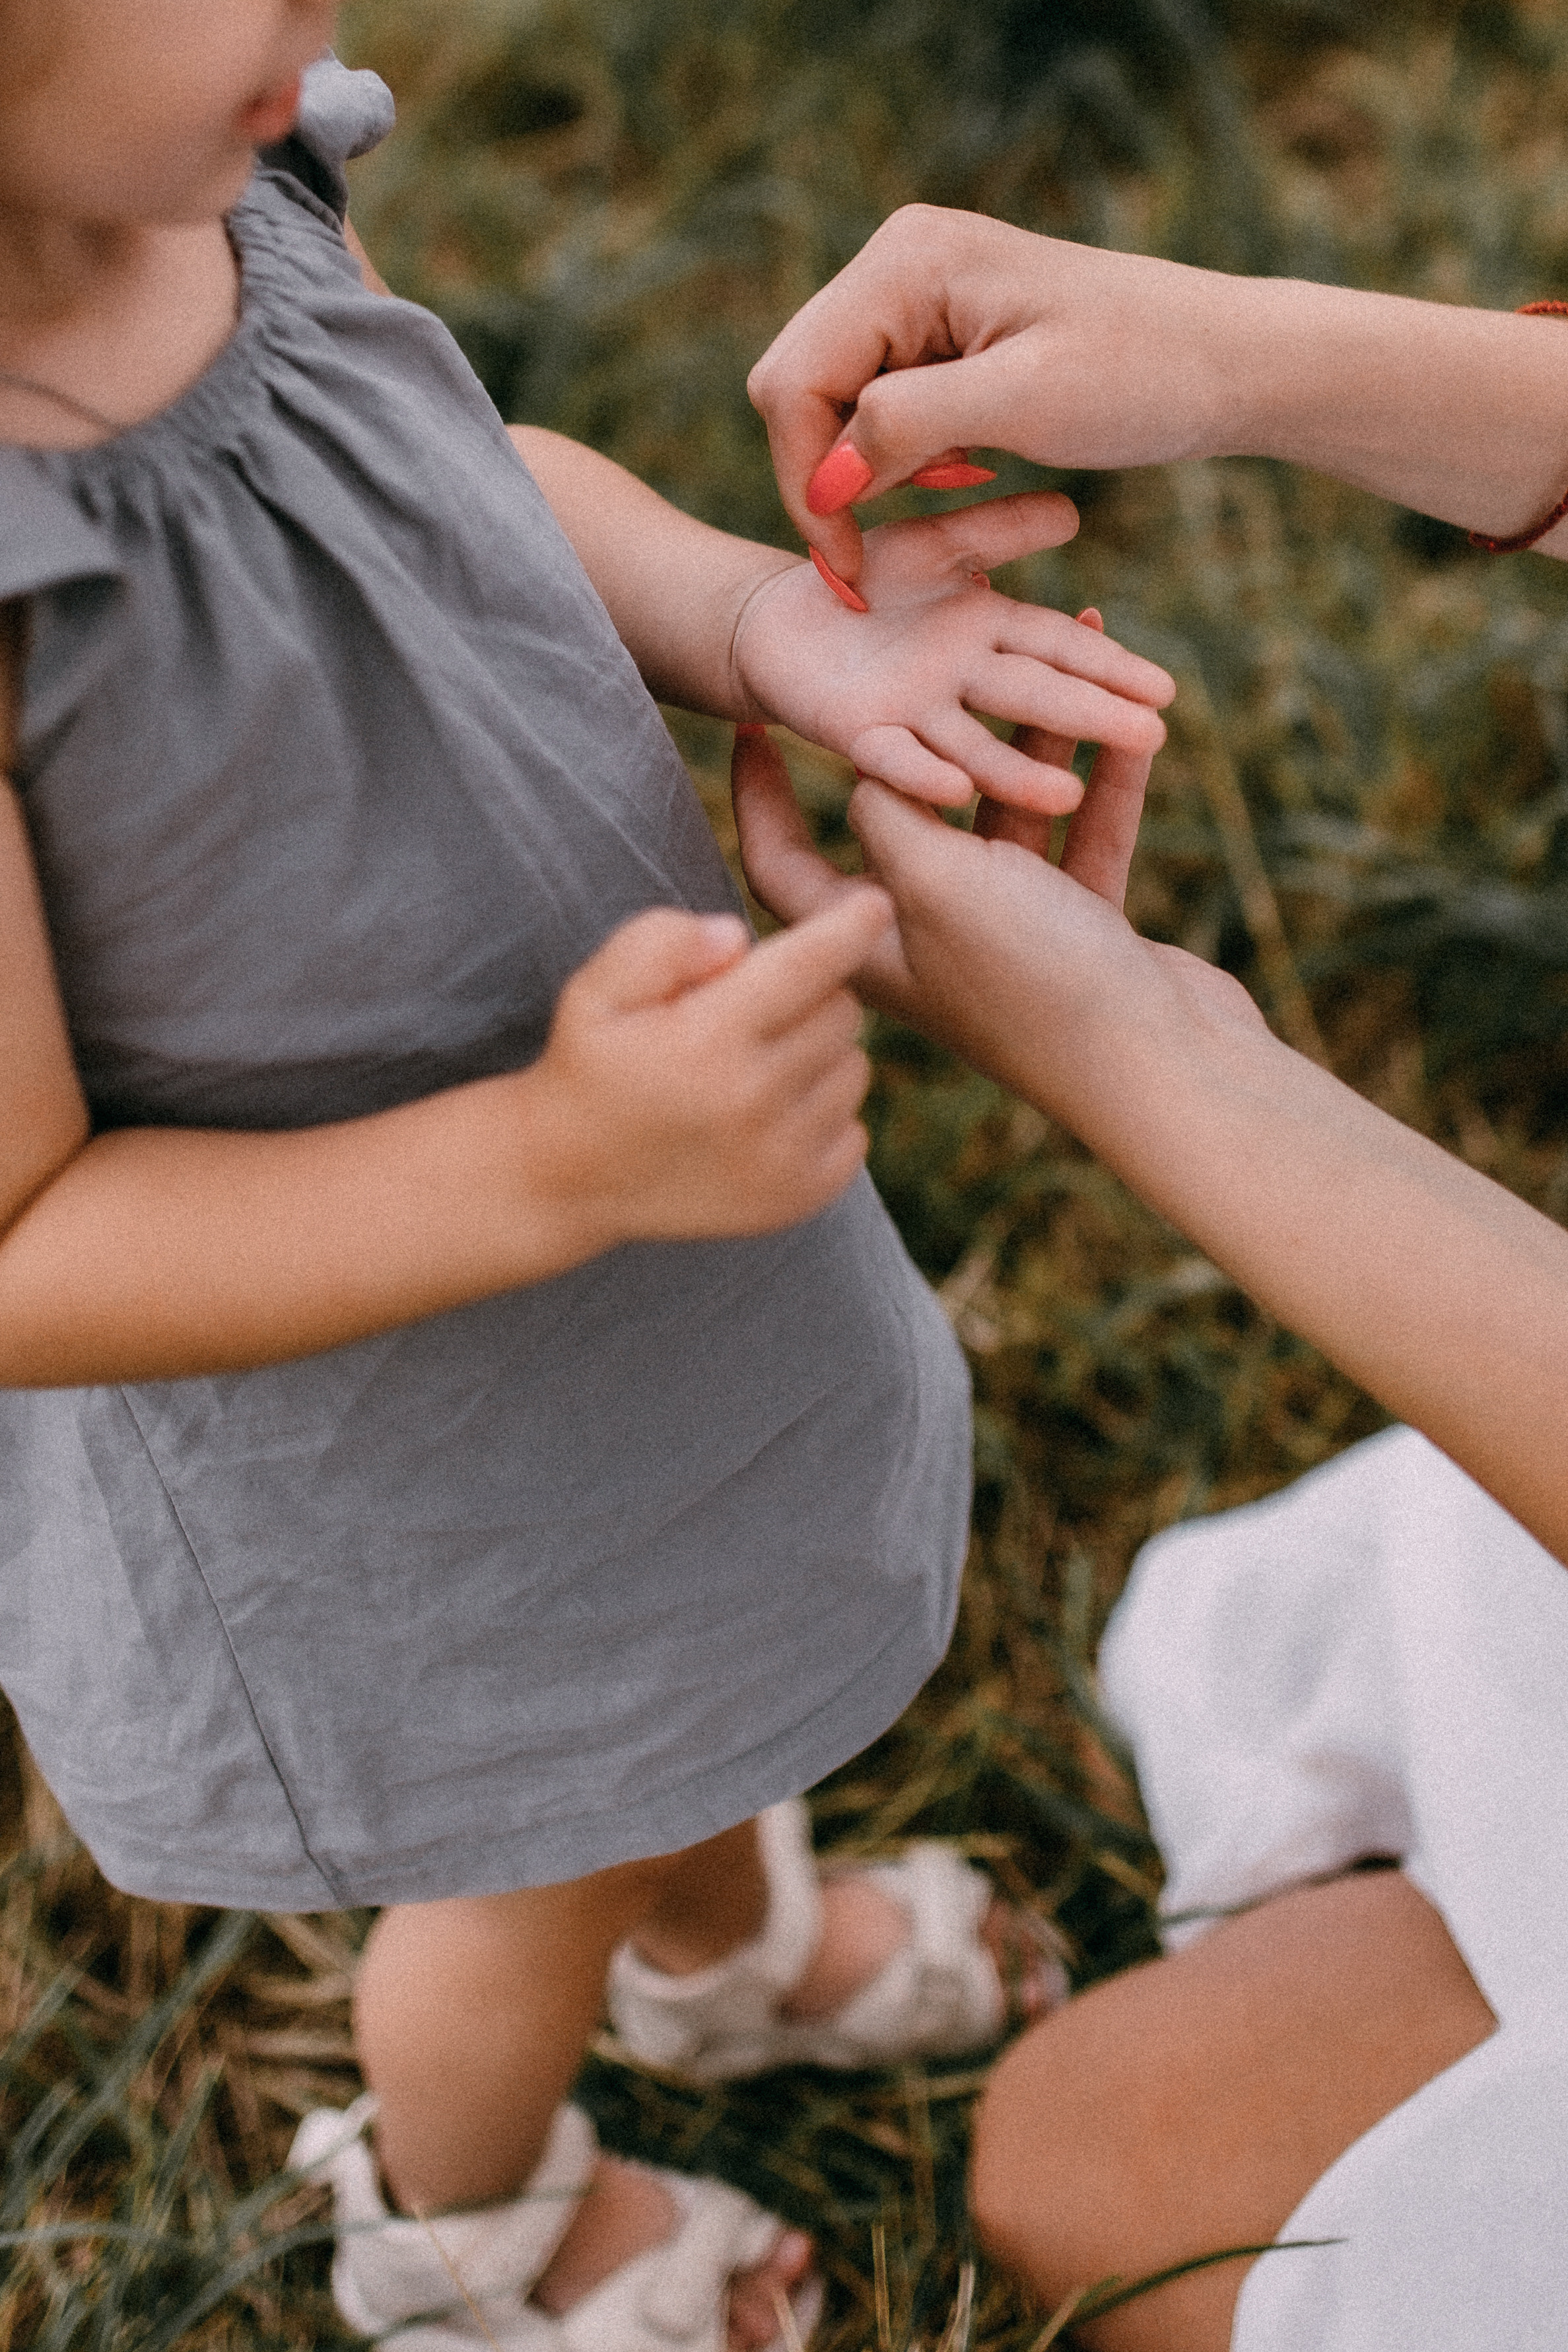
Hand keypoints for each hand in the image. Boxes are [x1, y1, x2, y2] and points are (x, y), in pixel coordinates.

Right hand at [532, 889, 893, 1245]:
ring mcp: (781, 1158)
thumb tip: (737, 935)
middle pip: (841, 1013)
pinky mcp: (797, 1197)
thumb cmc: (590, 1067)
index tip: (877, 902)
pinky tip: (771, 1114)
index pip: (808, 967)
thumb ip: (660, 943)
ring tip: (758, 1065)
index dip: (849, 927)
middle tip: (757, 1009)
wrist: (572, 1180)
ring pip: (854, 1069)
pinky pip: (855, 1130)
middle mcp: (753, 1102)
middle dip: (812, 994)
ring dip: (821, 1055)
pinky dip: (825, 1115)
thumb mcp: (595, 990)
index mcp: (708, 1040)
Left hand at [732, 498, 1173, 812]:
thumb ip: (995, 530)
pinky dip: (922, 774)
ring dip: (1019, 772)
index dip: (1108, 667)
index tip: (1165, 691)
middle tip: (1154, 737)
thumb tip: (1072, 513)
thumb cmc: (861, 581)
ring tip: (1066, 795)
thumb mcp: (934, 542)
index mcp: (987, 633)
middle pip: (1032, 698)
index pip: (1057, 647)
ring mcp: (913, 713)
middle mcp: (960, 681)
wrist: (775, 621)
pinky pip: (894, 758)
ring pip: (975, 743)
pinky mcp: (860, 734)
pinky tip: (955, 789)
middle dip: (1091, 717)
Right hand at [748, 206, 1235, 583]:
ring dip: (867, 467)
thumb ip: (909, 429)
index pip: (795, 381)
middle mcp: (896, 260)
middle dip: (827, 476)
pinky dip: (900, 452)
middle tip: (884, 548)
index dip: (807, 480)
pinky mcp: (939, 326)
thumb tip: (823, 483)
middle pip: (797, 387)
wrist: (1227, 358)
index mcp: (906, 260)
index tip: (852, 567)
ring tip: (955, 487)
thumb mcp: (1023, 404)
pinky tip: (964, 467)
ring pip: (830, 401)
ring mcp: (915, 291)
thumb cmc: (1143, 374)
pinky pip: (876, 400)